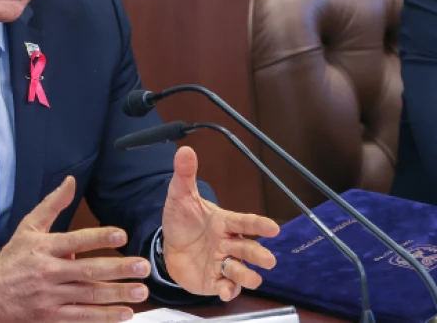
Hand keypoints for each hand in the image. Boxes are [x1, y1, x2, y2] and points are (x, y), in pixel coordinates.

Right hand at [0, 176, 151, 322]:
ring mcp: (49, 296)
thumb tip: (71, 181)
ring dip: (117, 294)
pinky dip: (103, 316)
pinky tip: (123, 314)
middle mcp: (47, 271)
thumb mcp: (28, 227)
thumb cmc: (12, 258)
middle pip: (87, 270)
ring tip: (140, 291)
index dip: (98, 237)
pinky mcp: (51, 316)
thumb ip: (52, 204)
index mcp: (43, 247)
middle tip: (143, 266)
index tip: (121, 235)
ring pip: (88, 295)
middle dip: (118, 268)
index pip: (74, 240)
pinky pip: (81, 316)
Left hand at [161, 146, 279, 300]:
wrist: (169, 246)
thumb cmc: (183, 221)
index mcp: (224, 222)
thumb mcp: (180, 196)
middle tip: (267, 259)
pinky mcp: (215, 280)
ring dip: (246, 275)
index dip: (259, 225)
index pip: (245, 222)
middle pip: (250, 250)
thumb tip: (184, 150)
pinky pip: (226, 287)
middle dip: (259, 255)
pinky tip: (225, 292)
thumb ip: (185, 175)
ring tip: (247, 276)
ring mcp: (223, 263)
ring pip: (242, 271)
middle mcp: (229, 244)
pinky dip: (228, 291)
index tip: (274, 228)